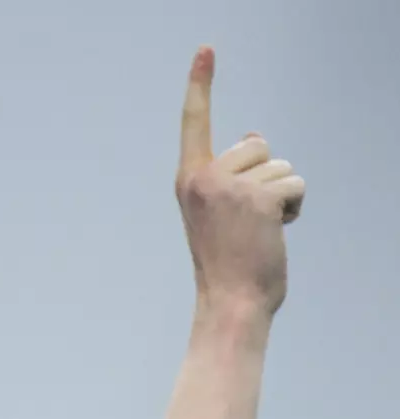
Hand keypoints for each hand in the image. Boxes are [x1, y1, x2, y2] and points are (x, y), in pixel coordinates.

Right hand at [176, 47, 304, 315]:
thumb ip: (234, 172)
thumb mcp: (223, 212)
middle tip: (246, 223)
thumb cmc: (227, 264)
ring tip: (259, 232)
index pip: (194, 123)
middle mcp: (205, 178)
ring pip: (280, 167)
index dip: (200, 85)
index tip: (206, 50)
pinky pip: (294, 186)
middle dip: (265, 179)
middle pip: (257, 147)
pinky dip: (293, 210)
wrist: (230, 304)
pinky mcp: (259, 200)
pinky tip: (274, 233)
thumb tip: (256, 133)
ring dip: (281, 198)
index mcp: (190, 181)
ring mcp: (231, 187)